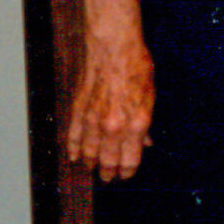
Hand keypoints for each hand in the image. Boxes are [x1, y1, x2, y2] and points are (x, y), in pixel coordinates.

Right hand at [64, 35, 154, 180]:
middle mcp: (113, 127)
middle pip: (107, 161)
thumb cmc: (136, 67)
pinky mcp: (78, 109)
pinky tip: (73, 156)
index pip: (129, 161)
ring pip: (89, 151)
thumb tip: (145, 142)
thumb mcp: (150, 97)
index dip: (126, 171)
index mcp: (136, 125)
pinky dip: (73, 148)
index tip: (125, 174)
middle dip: (108, 171)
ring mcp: (93, 119)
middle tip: (107, 177)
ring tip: (91, 169)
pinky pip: (74, 135)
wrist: (114, 46)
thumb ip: (146, 124)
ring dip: (90, 163)